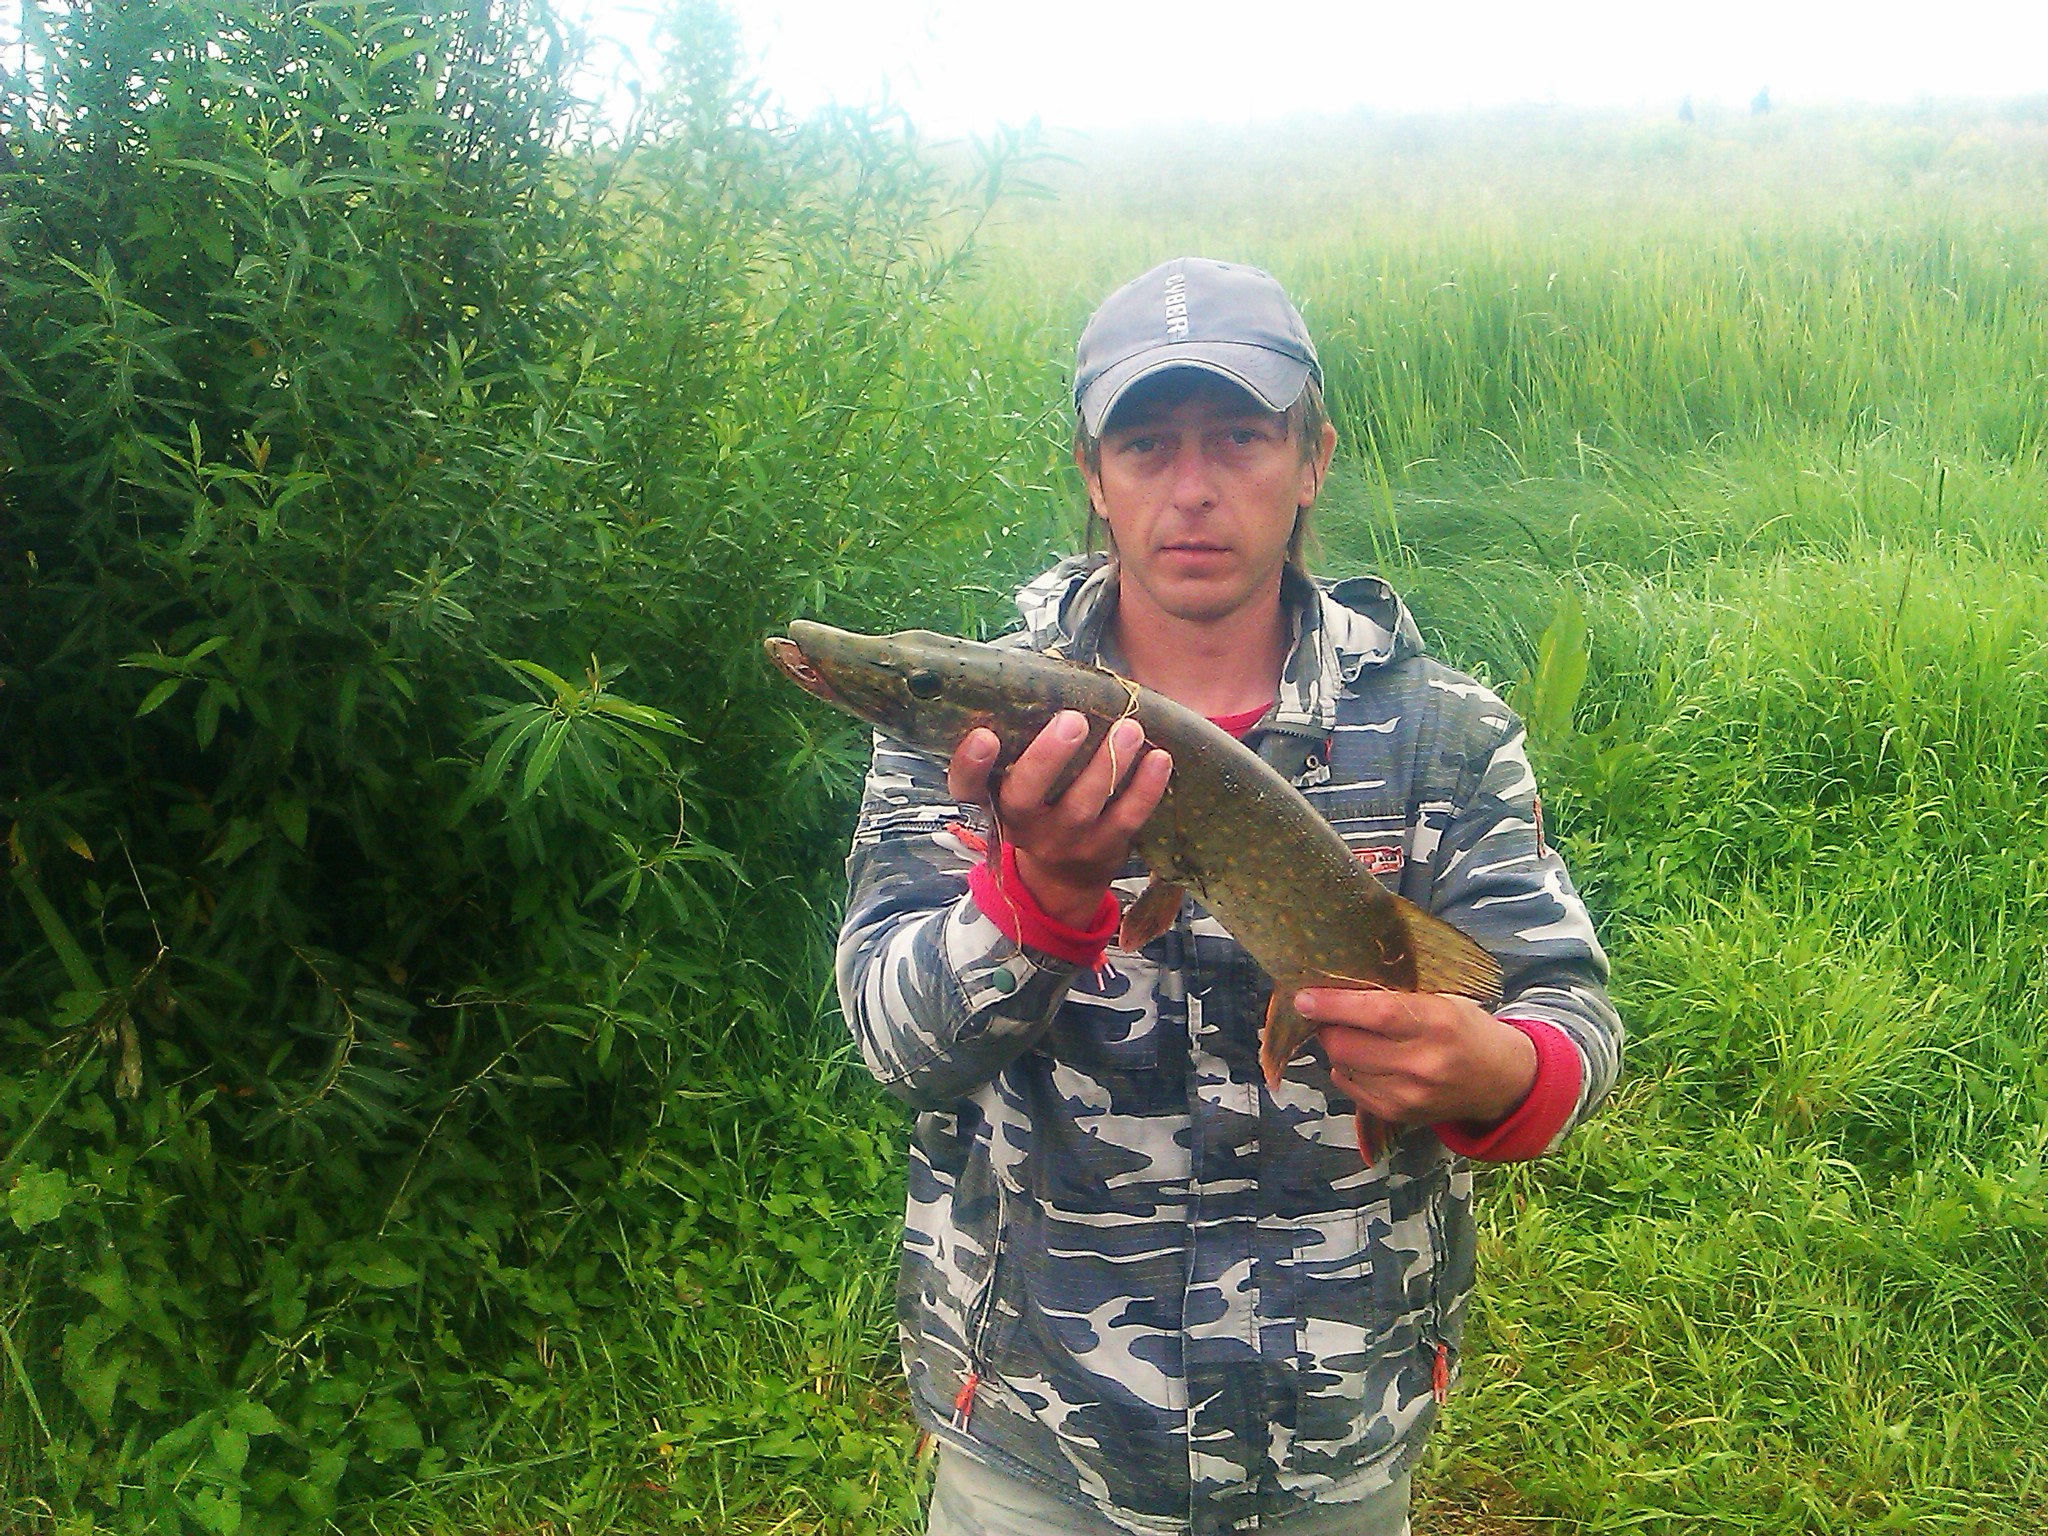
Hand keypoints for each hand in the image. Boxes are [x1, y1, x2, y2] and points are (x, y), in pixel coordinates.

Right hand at [947, 711, 1171, 926]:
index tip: (984, 735)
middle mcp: (1022, 824)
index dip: (970, 764)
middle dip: (1048, 758)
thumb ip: (1026, 736)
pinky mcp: (1103, 847)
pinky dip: (1145, 789)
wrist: (1064, 874)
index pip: (967, 787)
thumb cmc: (1042, 801)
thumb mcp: (1019, 779)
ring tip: (1129, 728)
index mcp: (994, 799)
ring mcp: (1063, 840)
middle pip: (1025, 795)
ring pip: (1083, 805)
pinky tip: (1159, 758)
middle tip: (1073, 721)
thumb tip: (1055, 666)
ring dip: (1108, 764)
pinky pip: (1126, 819)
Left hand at [1297, 988, 1537, 1128]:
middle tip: (1328, 1013)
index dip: (1333, 1005)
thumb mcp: (1443, 998)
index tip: (1303, 997)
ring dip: (1338, 1048)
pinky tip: (1368, 1060)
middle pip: (1346, 1045)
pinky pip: (1351, 1088)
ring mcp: (1410, 1094)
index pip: (1375, 1013)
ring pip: (1343, 1068)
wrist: (1499, 1080)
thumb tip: (1338, 984)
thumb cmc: (1465, 1028)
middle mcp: (1423, 1062)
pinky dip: (1349, 1070)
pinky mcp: (1399, 1114)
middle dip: (1327, 1027)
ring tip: (1355, 1035)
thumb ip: (1397, 993)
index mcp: (1437, 1021)